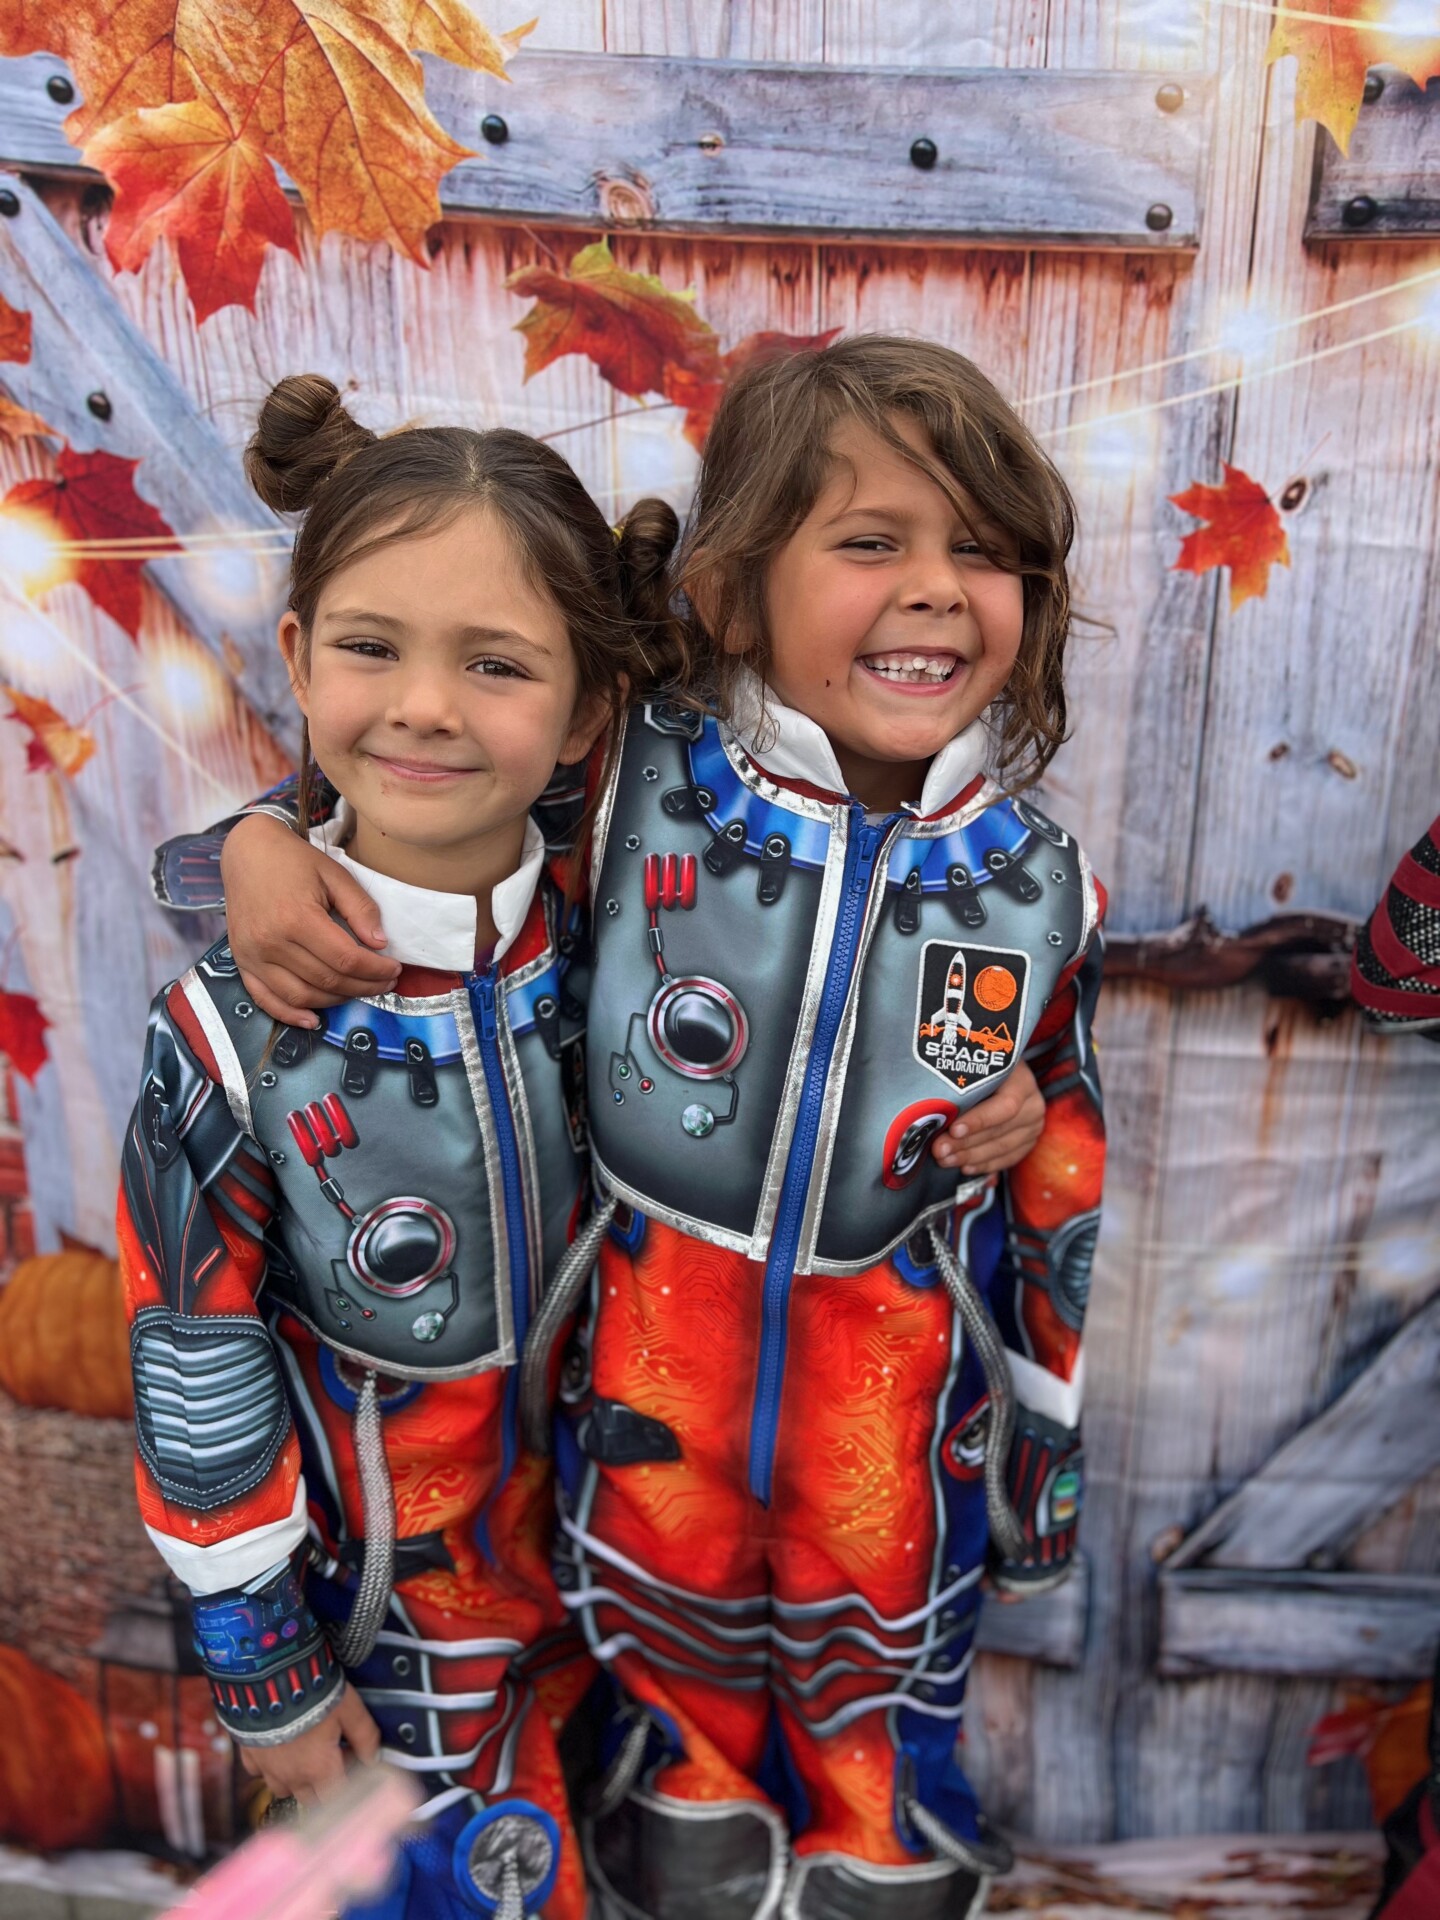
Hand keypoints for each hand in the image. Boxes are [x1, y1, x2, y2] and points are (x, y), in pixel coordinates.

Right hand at [221, 815, 399, 1025]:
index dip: (375, 971)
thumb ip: (359, 909)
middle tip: (385, 983)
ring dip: (335, 1001)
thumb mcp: (335, 874)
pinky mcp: (241, 961)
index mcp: (297, 918)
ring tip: (358, 991)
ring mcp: (252, 955)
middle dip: (363, 987)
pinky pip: (265, 999)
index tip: (394, 969)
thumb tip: (380, 944)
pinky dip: (289, 1014)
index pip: (346, 960)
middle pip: (327, 980)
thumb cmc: (293, 860)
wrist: (247, 851)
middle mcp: (271, 942)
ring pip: (301, 995)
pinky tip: (313, 1019)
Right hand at [237, 1686, 381, 1806]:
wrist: (269, 1678)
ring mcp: (267, 1769)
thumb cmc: (315, 1693)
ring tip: (307, 1754)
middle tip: (334, 1755)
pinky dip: (270, 1767)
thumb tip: (374, 1759)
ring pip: (284, 1790)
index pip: (337, 1798)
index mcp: (319, 1770)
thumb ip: (365, 1737)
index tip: (354, 1760)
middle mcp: (292, 1777)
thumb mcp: (350, 1708)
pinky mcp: (248, 1755)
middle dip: (325, 1786)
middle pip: (311, 1799)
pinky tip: (279, 1748)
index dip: (350, 1784)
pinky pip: (258, 1773)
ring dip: (297, 1781)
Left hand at [931, 1060, 1043, 1174]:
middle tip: (939, 1150)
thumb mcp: (972, 1066)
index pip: (1005, 1105)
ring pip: (1002, 1147)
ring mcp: (1033, 1125)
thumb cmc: (979, 1066)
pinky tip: (964, 1167)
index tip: (953, 1129)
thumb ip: (960, 1086)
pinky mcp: (1028, 1141)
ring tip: (945, 1160)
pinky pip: (1007, 1158)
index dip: (979, 1120)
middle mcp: (1032, 1104)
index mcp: (1021, 1080)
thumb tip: (933, 1111)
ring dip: (970, 1157)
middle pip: (1000, 1130)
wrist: (999, 1071)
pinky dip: (984, 1165)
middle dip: (965, 1143)